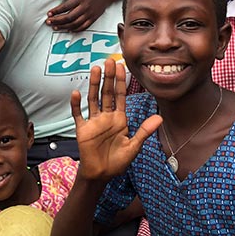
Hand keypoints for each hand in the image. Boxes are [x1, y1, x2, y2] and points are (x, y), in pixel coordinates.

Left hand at [47, 0, 109, 31]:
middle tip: (49, 22)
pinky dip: (75, 30)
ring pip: (75, 24)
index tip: (49, 14)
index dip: (56, 11)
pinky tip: (68, 30)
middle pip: (69, 17)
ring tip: (56, 27)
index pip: (65, 6)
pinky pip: (83, 27)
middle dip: (57, 21)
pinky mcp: (93, 19)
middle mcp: (84, 7)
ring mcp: (89, 14)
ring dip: (64, 27)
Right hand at [72, 59, 161, 180]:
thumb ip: (144, 131)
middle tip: (109, 61)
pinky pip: (78, 115)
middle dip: (108, 77)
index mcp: (119, 119)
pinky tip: (75, 94)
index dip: (121, 81)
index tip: (121, 66)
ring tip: (94, 69)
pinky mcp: (83, 130)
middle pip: (107, 93)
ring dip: (93, 84)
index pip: (120, 96)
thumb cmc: (117, 161)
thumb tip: (159, 118)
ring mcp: (93, 122)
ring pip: (93, 99)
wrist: (101, 174)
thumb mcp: (134, 146)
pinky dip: (76, 105)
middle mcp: (106, 117)